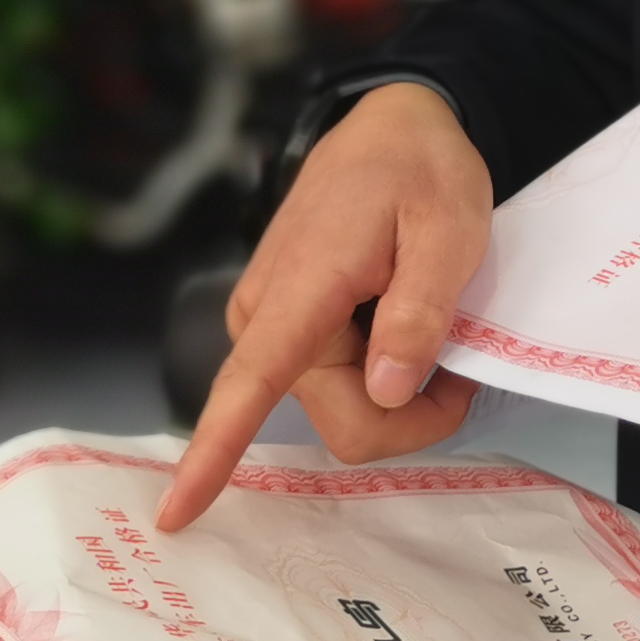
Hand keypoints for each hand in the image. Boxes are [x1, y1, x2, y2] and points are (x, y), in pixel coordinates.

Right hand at [158, 84, 493, 529]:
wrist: (392, 128)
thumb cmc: (420, 171)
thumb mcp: (449, 229)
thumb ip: (420, 311)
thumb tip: (388, 390)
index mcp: (300, 291)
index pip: (248, 385)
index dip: (215, 453)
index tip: (177, 513)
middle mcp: (268, 318)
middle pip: (345, 423)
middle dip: (411, 415)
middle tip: (462, 364)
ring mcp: (274, 327)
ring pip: (348, 411)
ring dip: (401, 392)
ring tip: (432, 324)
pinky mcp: (287, 331)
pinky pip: (339, 387)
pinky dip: (384, 375)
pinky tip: (401, 328)